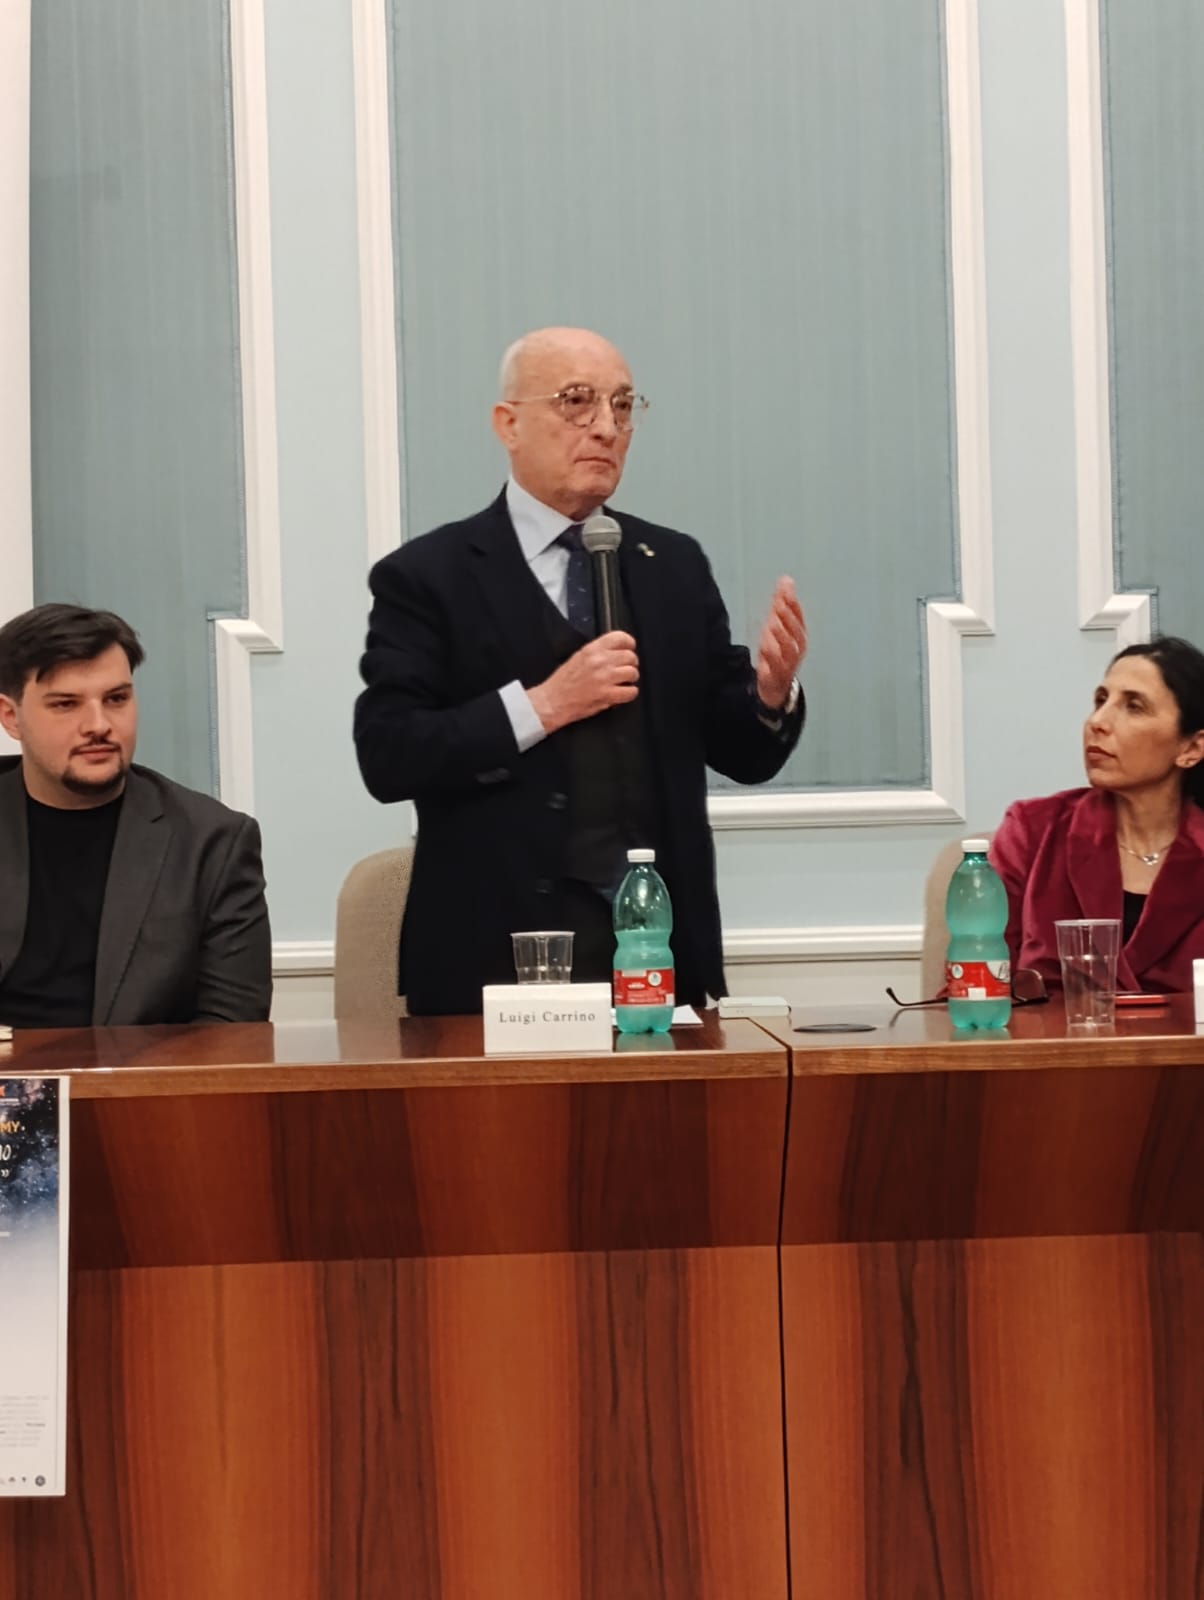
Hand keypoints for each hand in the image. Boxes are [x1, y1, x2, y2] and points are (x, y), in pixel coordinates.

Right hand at [528, 631, 638, 733]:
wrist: (553, 700)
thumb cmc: (562, 682)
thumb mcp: (578, 657)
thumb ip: (598, 653)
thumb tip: (616, 652)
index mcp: (592, 650)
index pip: (620, 638)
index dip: (629, 644)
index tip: (629, 648)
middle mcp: (600, 661)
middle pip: (630, 656)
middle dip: (630, 664)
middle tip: (625, 670)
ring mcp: (605, 678)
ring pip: (633, 673)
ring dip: (630, 679)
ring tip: (622, 682)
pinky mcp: (607, 694)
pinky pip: (631, 692)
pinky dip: (629, 693)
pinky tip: (622, 693)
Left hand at [755, 576, 806, 708]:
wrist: (776, 684)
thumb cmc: (777, 650)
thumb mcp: (777, 625)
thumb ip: (781, 603)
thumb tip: (786, 579)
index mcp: (798, 635)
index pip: (798, 616)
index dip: (792, 603)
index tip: (786, 589)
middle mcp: (797, 648)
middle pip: (795, 631)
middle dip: (788, 617)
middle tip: (778, 604)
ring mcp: (788, 663)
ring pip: (788, 648)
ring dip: (781, 634)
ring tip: (773, 622)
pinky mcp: (776, 675)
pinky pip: (775, 665)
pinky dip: (771, 655)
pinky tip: (765, 645)